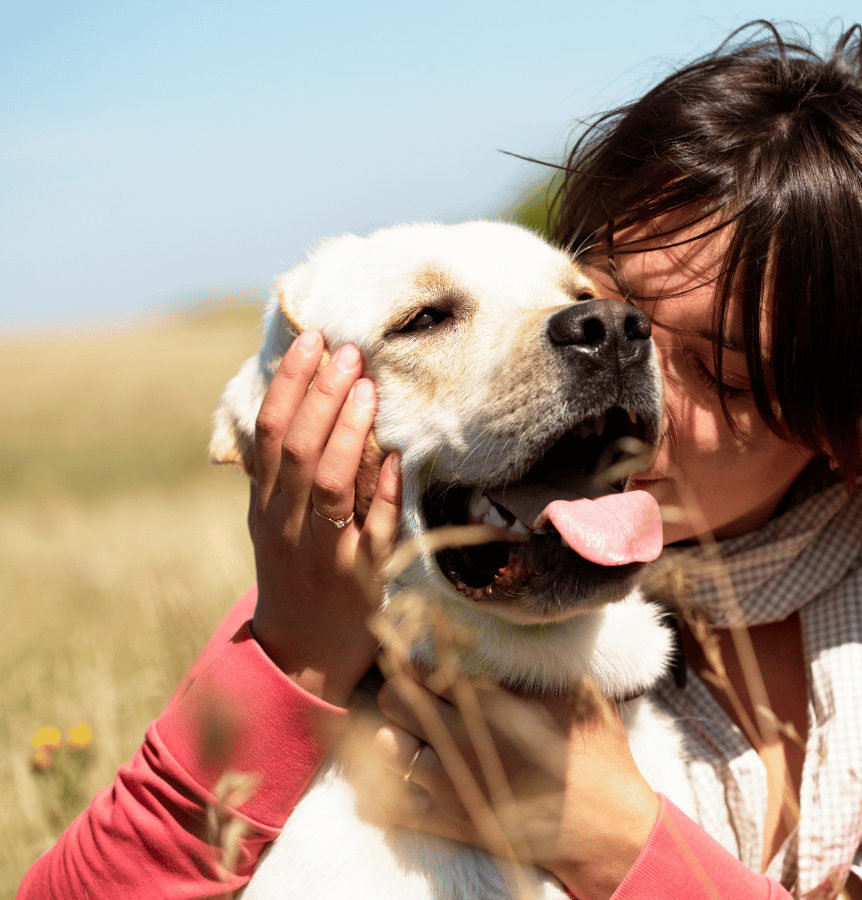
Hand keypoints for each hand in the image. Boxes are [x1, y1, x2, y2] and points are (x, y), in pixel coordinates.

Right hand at [248, 330, 402, 706]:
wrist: (302, 652)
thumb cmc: (295, 570)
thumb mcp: (275, 519)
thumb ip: (285, 469)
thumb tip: (305, 397)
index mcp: (266, 504)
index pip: (270, 433)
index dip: (289, 384)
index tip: (311, 342)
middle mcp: (288, 524)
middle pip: (300, 451)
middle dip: (323, 396)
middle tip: (348, 353)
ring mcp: (324, 551)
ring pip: (331, 485)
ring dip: (350, 434)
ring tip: (368, 390)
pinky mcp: (362, 576)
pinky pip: (374, 530)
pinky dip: (385, 493)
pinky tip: (398, 458)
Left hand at [354, 670, 659, 899]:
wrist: (606, 827)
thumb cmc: (597, 755)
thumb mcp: (581, 694)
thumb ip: (545, 664)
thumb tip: (527, 631)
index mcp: (494, 704)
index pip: (428, 667)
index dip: (412, 654)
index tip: (413, 648)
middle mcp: (465, 741)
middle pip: (397, 701)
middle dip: (398, 687)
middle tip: (409, 685)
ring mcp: (454, 785)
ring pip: (388, 747)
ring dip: (391, 732)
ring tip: (404, 728)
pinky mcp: (453, 822)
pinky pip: (396, 807)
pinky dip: (385, 790)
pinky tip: (396, 775)